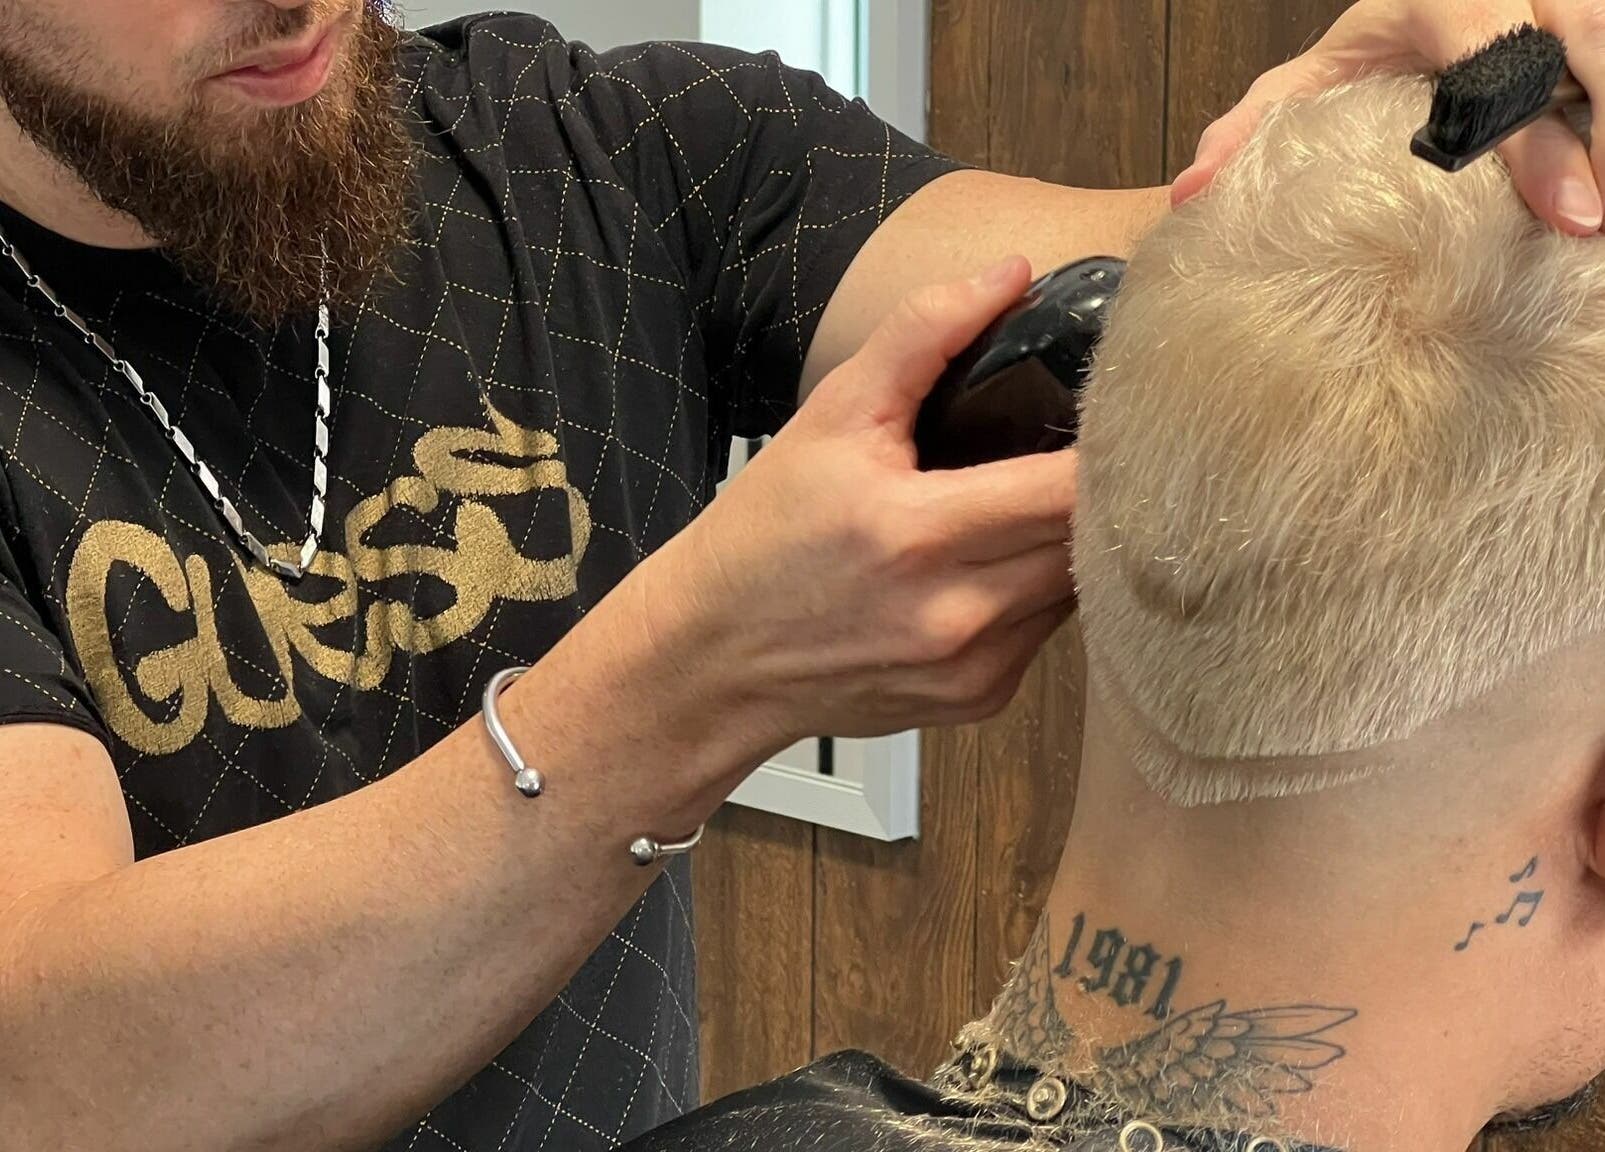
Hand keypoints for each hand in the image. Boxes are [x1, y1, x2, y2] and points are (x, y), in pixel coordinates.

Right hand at [643, 258, 1077, 746]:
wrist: (715, 660)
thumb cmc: (765, 536)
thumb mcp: (830, 418)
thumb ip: (921, 336)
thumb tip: (1009, 274)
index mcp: (918, 533)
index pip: (1069, 488)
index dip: (1111, 443)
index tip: (1117, 407)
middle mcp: (956, 613)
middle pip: (1093, 541)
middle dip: (1101, 490)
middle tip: (1093, 443)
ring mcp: (974, 668)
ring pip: (1082, 589)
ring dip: (1075, 543)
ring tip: (1037, 501)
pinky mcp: (980, 699)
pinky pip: (1049, 632)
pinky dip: (1040, 593)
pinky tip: (997, 566)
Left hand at [1172, 0, 1604, 235]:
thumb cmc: (1369, 50)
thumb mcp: (1307, 84)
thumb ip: (1250, 132)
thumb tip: (1188, 194)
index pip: (1494, 61)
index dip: (1529, 142)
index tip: (1565, 215)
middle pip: (1582, 45)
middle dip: (1601, 137)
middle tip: (1597, 226)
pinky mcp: (1590, 14)